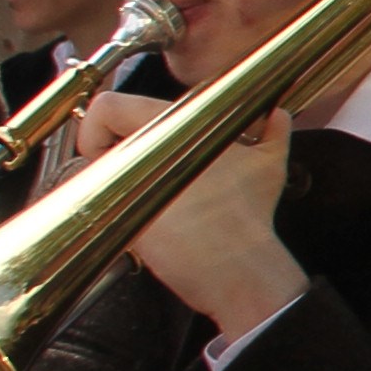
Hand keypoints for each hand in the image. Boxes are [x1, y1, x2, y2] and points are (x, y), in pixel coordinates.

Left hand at [85, 92, 305, 339]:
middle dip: (107, 149)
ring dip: (112, 180)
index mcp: (177, 126)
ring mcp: (130, 185)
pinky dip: (112, 210)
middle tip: (135, 169)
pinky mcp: (120, 219)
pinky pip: (97, 206)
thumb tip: (277, 118)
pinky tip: (144, 221)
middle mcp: (147, 150)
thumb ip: (275, 131)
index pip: (107, 105)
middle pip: (94, 141)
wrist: (240, 266)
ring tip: (145, 196)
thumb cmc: (251, 216)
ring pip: (92, 172)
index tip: (121, 140)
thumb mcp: (271, 162)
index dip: (104, 122)